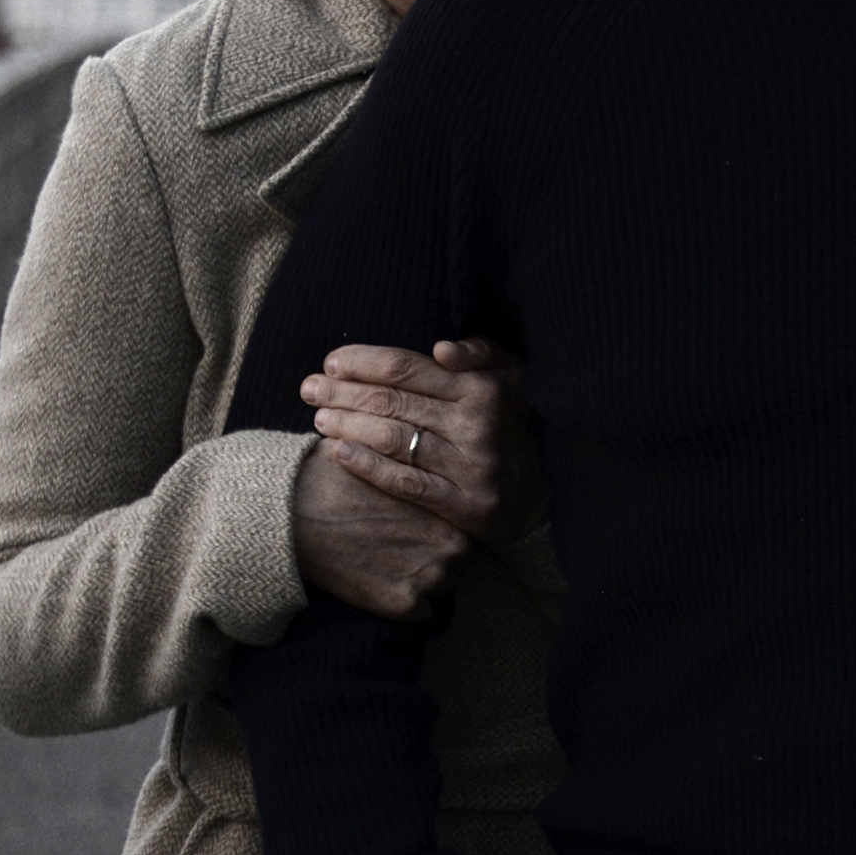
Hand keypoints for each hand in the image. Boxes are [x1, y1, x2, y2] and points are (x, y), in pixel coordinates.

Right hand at [291, 447, 468, 618]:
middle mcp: (448, 546)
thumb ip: (413, 466)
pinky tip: (379, 582)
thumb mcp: (384, 456)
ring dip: (424, 580)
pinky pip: (421, 614)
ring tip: (389, 562)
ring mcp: (427, 577)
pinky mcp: (401, 604)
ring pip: (441, 587)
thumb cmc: (335, 477)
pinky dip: (404, 603)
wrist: (293, 513)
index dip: (442, 527)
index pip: (465, 527)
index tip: (420, 526)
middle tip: (404, 545)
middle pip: (459, 561)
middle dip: (438, 555)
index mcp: (449, 508)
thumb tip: (422, 458)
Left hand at [300, 340, 544, 545]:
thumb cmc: (515, 423)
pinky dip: (368, 466)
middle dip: (343, 392)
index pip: (406, 368)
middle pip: (392, 401)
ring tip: (320, 418)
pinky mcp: (464, 504)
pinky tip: (339, 454)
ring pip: (394, 439)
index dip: (361, 363)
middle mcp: (476, 423)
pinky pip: (406, 482)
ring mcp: (470, 465)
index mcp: (481, 386)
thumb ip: (482, 352)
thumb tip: (442, 350)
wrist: (547, 491)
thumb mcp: (513, 376)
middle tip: (308, 389)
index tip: (330, 362)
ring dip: (348, 425)